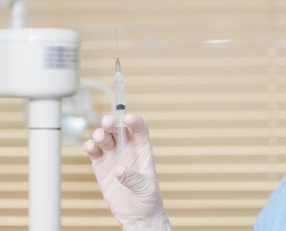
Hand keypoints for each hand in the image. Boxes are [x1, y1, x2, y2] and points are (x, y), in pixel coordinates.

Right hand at [83, 114, 171, 230]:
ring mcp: (114, 155)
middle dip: (113, 123)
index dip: (135, 121)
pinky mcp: (101, 165)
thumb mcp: (145, 188)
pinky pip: (94, 151)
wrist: (137, 214)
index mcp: (143, 150)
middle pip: (120, 129)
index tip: (129, 118)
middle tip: (108, 122)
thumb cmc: (148, 199)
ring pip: (105, 137)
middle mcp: (128, 149)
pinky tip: (90, 147)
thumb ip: (134, 178)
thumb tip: (120, 170)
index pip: (140, 129)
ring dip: (101, 133)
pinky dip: (90, 147)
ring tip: (99, 137)